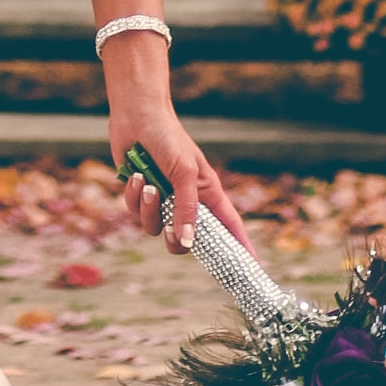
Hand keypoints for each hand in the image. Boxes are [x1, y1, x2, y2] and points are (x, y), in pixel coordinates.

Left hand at [110, 106, 248, 251]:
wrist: (136, 116)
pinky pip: (135, 212)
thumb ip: (187, 208)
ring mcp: (163, 199)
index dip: (241, 248)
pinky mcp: (140, 195)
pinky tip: (135, 175)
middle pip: (186, 241)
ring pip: (156, 228)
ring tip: (148, 185)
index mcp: (207, 194)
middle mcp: (186, 201)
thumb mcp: (184, 172)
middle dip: (175, 239)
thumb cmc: (168, 137)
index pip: (229, 227)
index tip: (252, 269)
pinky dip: (133, 195)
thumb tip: (188, 241)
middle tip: (171, 231)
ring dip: (149, 209)